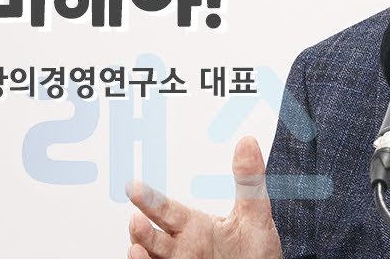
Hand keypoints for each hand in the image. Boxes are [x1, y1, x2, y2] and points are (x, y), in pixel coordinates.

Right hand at [127, 136, 280, 258]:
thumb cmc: (255, 250)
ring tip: (136, 249)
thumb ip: (249, 181)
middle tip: (136, 219)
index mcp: (194, 226)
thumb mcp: (254, 214)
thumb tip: (248, 142)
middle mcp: (183, 247)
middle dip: (142, 229)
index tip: (134, 187)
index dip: (150, 199)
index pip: (166, 210)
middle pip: (154, 237)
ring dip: (142, 253)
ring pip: (152, 258)